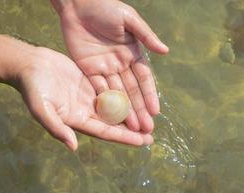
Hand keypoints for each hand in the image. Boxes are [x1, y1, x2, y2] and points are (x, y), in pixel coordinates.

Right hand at [16, 47, 152, 150]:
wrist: (29, 65)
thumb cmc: (32, 88)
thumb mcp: (42, 109)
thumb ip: (57, 128)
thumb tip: (73, 147)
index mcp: (77, 119)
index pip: (105, 131)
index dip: (124, 137)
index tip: (142, 141)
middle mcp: (86, 109)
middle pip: (113, 121)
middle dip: (132, 129)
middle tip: (151, 134)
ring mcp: (89, 95)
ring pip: (114, 105)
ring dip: (131, 111)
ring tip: (148, 117)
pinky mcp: (90, 80)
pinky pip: (110, 88)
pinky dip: (123, 93)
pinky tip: (137, 94)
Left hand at [53, 0, 168, 132]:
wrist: (78, 4)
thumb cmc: (106, 7)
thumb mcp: (129, 19)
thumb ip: (146, 36)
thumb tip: (165, 51)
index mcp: (132, 53)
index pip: (143, 79)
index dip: (149, 95)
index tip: (155, 112)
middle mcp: (120, 64)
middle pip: (131, 90)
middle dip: (139, 109)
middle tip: (146, 129)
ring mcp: (104, 68)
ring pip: (116, 93)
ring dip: (124, 110)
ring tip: (132, 128)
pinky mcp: (88, 69)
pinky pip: (98, 88)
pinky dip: (104, 102)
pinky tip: (111, 116)